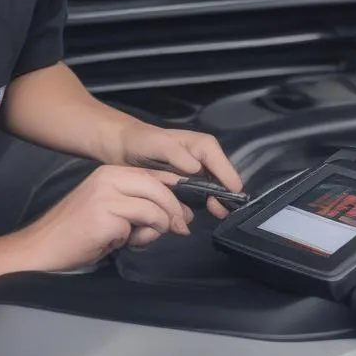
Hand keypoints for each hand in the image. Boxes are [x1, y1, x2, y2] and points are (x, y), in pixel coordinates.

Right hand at [4, 165, 195, 272]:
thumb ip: (141, 207)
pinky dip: (140, 239)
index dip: (177, 192)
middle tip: (181, 228)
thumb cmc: (77, 233)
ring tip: (141, 239)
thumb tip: (181, 214)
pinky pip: (139, 226)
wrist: (42, 248)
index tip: (185, 211)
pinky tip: (122, 244)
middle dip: (175, 210)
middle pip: (159, 187)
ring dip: (158, 227)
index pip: (155, 174)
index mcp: (111, 172)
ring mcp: (106, 195)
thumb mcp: (113, 212)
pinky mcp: (104, 216)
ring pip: (154, 206)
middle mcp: (109, 177)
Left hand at [116, 124, 242, 218]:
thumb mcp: (159, 144)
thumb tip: (196, 170)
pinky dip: (200, 205)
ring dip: (213, 203)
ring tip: (213, 213)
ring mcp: (197, 175)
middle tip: (220, 211)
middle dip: (224, 196)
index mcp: (204, 147)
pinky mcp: (187, 186)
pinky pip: (199, 197)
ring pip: (213, 191)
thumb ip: (177, 154)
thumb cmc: (143, 142)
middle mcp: (204, 161)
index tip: (230, 199)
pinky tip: (193, 213)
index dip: (229, 183)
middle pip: (222, 181)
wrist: (125, 149)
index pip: (224, 166)